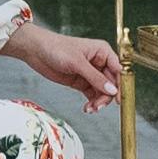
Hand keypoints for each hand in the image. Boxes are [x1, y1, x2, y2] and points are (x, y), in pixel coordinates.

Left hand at [3, 16, 121, 108]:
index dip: (121, 84)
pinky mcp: (82, 82)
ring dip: (99, 102)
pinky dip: (92, 103)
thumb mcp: (77, 63)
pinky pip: (92, 95)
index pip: (118, 69)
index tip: (119, 99)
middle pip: (111, 83)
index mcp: (102, 51)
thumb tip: (112, 90)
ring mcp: (91, 73)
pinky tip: (87, 109)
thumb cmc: (57, 48)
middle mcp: (99, 62)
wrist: (36, 51)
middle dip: (107, 96)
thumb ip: (95, 78)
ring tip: (91, 109)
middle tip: (99, 106)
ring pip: (103, 91)